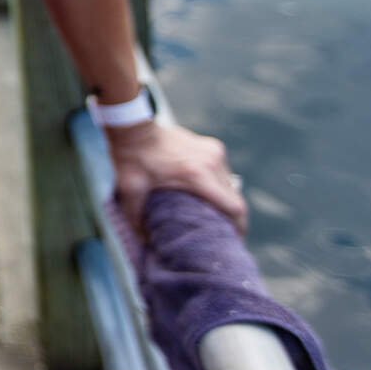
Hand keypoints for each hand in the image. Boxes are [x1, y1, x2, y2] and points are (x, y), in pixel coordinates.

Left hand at [107, 115, 246, 233]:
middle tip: (223, 232)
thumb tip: (143, 243)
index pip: (234, 207)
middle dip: (233, 217)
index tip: (236, 240)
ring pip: (231, 184)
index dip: (240, 226)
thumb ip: (136, 218)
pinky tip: (206, 193)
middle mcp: (212, 162)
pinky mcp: (212, 146)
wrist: (133, 126)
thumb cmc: (131, 158)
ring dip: (225, 199)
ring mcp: (214, 151)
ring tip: (214, 214)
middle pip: (235, 198)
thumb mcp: (130, 190)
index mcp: (197, 175)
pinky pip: (223, 172)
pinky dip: (218, 185)